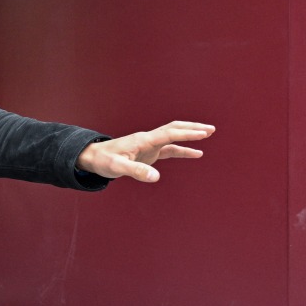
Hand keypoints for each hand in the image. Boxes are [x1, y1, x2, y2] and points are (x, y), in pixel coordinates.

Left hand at [75, 121, 213, 182]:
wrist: (93, 157)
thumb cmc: (104, 161)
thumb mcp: (117, 168)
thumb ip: (136, 171)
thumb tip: (155, 177)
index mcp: (144, 140)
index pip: (169, 133)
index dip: (187, 133)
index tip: (203, 134)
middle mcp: (149, 139)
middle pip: (175, 128)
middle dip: (193, 128)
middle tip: (211, 129)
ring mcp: (150, 145)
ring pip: (174, 135)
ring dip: (191, 134)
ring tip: (208, 134)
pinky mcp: (149, 152)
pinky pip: (170, 148)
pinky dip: (184, 149)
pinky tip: (196, 153)